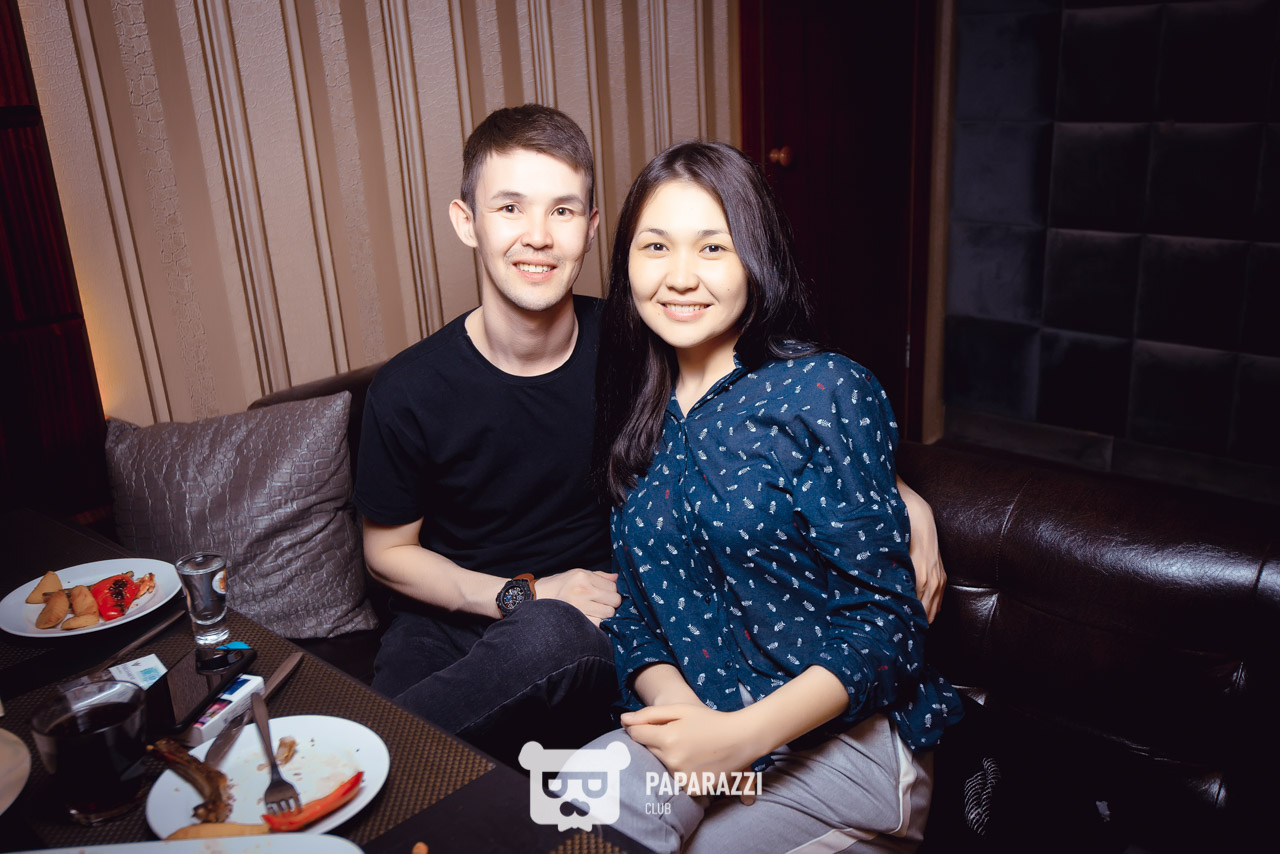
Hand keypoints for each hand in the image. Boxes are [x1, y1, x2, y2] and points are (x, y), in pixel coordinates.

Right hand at [534, 568, 619, 624]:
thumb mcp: (577, 574)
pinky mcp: (576, 621)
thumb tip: (617, 578)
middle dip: (612, 604)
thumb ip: (599, 576)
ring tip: (595, 612)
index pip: (613, 587)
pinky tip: (589, 619)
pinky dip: (597, 623)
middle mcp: (582, 590)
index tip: (607, 596)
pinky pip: (598, 624)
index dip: (613, 592)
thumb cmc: (559, 585)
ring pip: (608, 614)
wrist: (536, 598)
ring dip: (605, 615)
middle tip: (602, 605)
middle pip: (614, 601)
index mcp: (583, 577)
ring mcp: (579, 607)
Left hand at [621, 703, 760, 800]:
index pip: (636, 735)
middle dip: (657, 743)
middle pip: (649, 751)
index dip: (640, 729)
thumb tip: (623, 720)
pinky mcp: (692, 788)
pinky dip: (681, 772)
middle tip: (678, 736)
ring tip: (689, 748)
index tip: (650, 727)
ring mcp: (682, 776)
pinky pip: (675, 780)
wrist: (741, 739)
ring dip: (669, 758)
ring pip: (661, 767)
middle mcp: (673, 760)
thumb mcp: (680, 710)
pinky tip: (695, 762)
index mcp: (668, 737)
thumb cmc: (709, 720)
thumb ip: (649, 715)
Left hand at [898, 479, 945, 622]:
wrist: (915, 508)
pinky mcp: (942, 571)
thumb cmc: (900, 528)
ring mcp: (938, 576)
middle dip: (911, 623)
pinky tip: (925, 616)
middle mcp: (931, 579)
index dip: (902, 619)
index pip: (912, 607)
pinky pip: (939, 597)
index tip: (892, 630)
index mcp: (919, 575)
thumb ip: (891, 572)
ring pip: (933, 607)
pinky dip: (932, 608)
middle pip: (923, 611)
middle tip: (899, 637)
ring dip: (922, 618)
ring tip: (911, 632)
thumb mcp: (892, 551)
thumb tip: (885, 592)